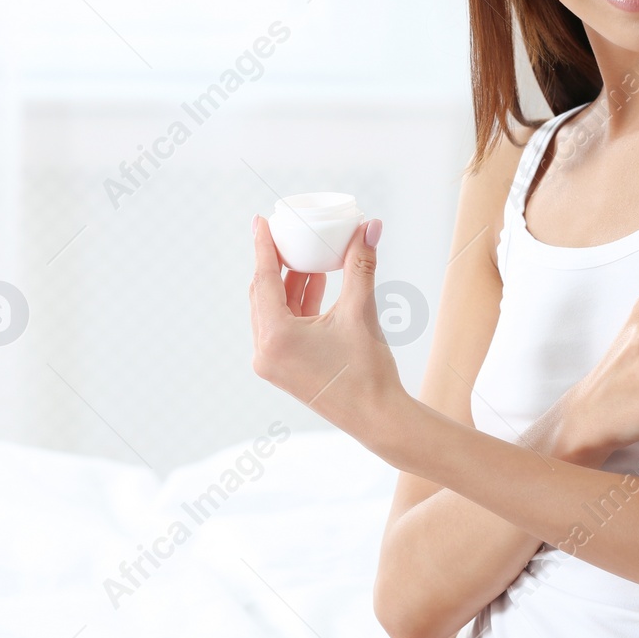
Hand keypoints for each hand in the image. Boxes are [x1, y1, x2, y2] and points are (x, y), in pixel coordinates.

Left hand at [247, 213, 404, 435]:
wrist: (378, 417)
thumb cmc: (368, 370)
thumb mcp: (361, 311)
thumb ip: (360, 265)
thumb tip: (371, 226)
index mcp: (275, 336)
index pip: (263, 279)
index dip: (262, 245)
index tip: (260, 220)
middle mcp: (265, 351)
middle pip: (264, 293)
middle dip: (277, 261)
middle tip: (287, 233)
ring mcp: (273, 362)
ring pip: (274, 310)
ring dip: (290, 281)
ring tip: (309, 254)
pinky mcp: (286, 368)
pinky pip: (284, 326)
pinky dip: (298, 303)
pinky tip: (317, 283)